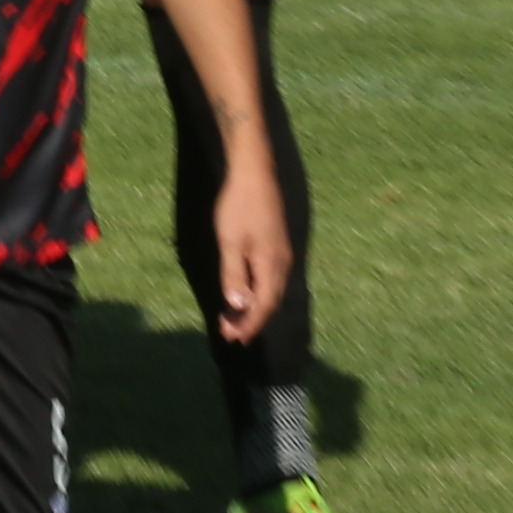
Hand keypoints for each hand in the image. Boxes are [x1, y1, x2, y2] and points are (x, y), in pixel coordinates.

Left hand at [209, 157, 292, 342]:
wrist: (256, 173)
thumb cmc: (240, 206)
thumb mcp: (230, 241)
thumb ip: (233, 274)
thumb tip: (239, 306)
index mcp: (272, 266)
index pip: (263, 307)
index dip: (249, 325)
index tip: (232, 338)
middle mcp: (283, 264)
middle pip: (271, 302)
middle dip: (251, 320)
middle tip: (229, 332)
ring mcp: (283, 255)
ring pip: (272, 291)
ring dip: (254, 307)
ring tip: (234, 317)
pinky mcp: (279, 246)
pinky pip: (271, 279)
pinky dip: (258, 291)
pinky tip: (245, 291)